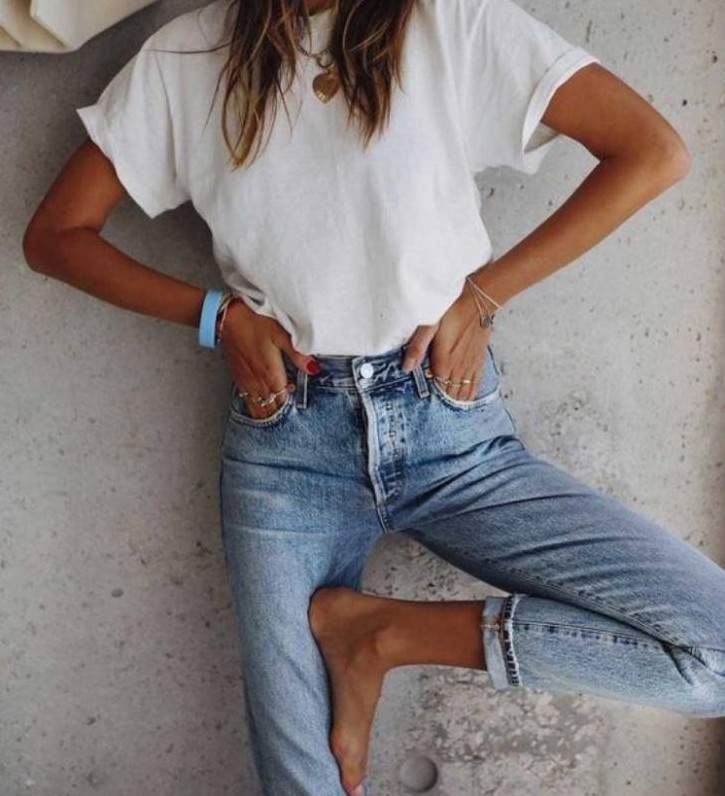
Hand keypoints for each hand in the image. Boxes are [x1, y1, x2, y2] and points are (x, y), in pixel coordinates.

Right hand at [220, 299, 318, 418]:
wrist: (227, 317)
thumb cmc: (255, 322)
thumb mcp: (280, 334)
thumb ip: (297, 354)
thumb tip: (314, 369)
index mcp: (270, 373)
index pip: (284, 401)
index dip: (293, 408)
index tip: (301, 412)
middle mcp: (258, 381)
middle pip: (272, 408)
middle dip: (282, 414)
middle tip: (293, 421)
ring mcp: (246, 381)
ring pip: (258, 408)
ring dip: (268, 414)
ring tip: (278, 421)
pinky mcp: (238, 378)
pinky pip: (247, 402)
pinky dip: (255, 409)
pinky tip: (261, 412)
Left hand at [401, 283, 491, 400]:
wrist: (478, 301)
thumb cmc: (452, 310)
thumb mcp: (428, 325)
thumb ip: (417, 348)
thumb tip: (406, 368)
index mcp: (443, 363)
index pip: (435, 389)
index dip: (429, 392)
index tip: (424, 390)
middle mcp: (458, 369)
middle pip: (449, 394)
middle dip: (442, 397)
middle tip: (435, 395)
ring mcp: (470, 366)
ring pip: (464, 392)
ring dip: (456, 397)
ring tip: (449, 398)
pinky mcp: (479, 360)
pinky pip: (476, 384)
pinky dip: (470, 392)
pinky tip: (466, 396)